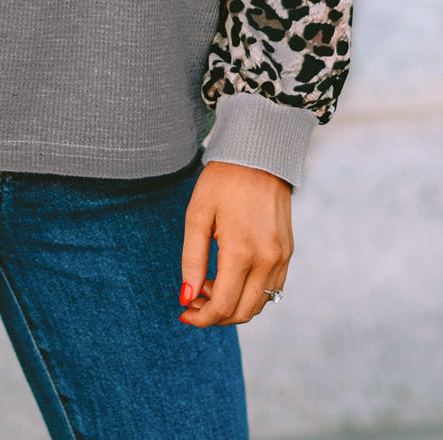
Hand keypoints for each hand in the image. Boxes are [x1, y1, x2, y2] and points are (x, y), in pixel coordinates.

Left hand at [178, 160, 292, 326]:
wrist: (259, 155)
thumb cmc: (222, 182)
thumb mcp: (197, 215)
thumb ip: (192, 260)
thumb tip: (186, 297)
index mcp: (241, 252)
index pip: (223, 306)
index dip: (201, 317)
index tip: (184, 310)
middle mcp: (267, 260)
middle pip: (242, 313)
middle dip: (215, 315)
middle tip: (194, 298)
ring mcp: (282, 258)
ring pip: (259, 305)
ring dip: (233, 305)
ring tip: (210, 282)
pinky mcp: (288, 252)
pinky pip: (272, 289)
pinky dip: (250, 294)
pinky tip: (231, 275)